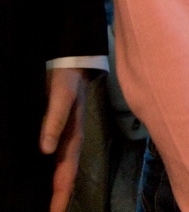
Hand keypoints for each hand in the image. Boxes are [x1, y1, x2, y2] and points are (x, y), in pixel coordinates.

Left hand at [41, 67, 86, 211]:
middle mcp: (70, 141)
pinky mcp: (59, 130)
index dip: (60, 194)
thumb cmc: (67, 80)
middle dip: (60, 197)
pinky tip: (45, 175)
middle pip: (65, 175)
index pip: (66, 173)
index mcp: (73, 137)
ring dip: (57, 186)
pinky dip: (52, 171)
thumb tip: (46, 150)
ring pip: (61, 168)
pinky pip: (56, 158)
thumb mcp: (60, 97)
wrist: (72, 62)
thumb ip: (53, 122)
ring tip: (52, 204)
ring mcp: (66, 136)